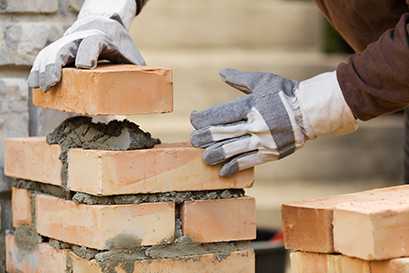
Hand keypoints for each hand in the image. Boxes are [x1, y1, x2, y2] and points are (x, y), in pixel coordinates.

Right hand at [28, 16, 144, 90]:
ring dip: (44, 70)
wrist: (104, 25)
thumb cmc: (120, 46)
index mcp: (102, 38)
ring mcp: (68, 43)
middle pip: (65, 48)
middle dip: (58, 65)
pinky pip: (46, 58)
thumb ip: (137, 72)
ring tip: (40, 87)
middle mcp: (81, 38)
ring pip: (51, 53)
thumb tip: (147, 97)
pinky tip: (33, 84)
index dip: (88, 54)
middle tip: (53, 82)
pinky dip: (38, 70)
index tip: (84, 66)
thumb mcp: (131, 56)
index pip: (92, 43)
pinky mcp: (59, 49)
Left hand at [191, 69, 357, 176]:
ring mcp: (263, 140)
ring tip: (204, 158)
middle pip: (222, 133)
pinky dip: (234, 167)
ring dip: (215, 155)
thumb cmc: (286, 92)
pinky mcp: (270, 153)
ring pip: (232, 150)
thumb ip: (240, 78)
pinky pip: (248, 162)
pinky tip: (223, 171)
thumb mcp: (263, 80)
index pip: (220, 114)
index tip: (194, 119)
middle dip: (204, 138)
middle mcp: (255, 124)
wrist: (311, 111)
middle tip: (192, 141)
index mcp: (251, 105)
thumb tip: (220, 72)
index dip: (202, 118)